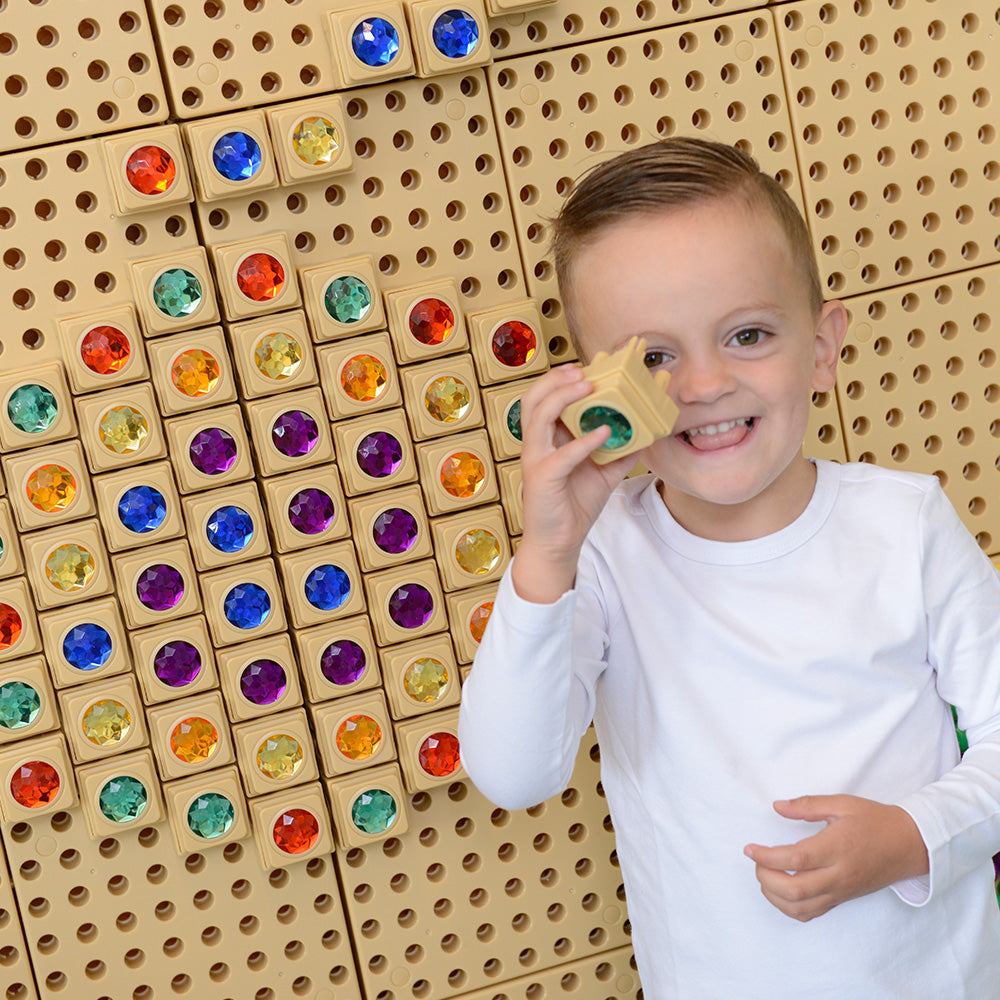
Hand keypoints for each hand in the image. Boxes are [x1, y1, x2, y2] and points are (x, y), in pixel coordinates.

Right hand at [512, 365, 635, 603]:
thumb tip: (650, 431)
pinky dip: (583, 441)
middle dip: (556, 379)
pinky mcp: (543, 478)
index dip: (565, 377)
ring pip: (538, 416)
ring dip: (562, 397)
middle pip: (534, 398)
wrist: (560, 542)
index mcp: (549, 437)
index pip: (549, 397)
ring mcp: (536, 459)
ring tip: (588, 386)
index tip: (594, 364)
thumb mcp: (605, 472)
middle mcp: (538, 443)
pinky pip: (561, 455)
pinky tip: (604, 432)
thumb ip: (623, 450)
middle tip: (584, 369)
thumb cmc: (574, 505)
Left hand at [743, 795, 928, 921]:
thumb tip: (777, 807)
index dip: (767, 856)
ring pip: (800, 907)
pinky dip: (789, 907)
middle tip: (755, 860)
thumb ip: (806, 805)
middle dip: (766, 877)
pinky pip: (811, 913)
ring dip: (774, 895)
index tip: (749, 848)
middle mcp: (838, 874)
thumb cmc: (875, 821)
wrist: (909, 845)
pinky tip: (780, 890)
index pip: (796, 859)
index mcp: (837, 848)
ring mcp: (840, 891)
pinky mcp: (842, 899)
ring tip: (764, 874)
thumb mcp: (842, 803)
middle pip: (795, 889)